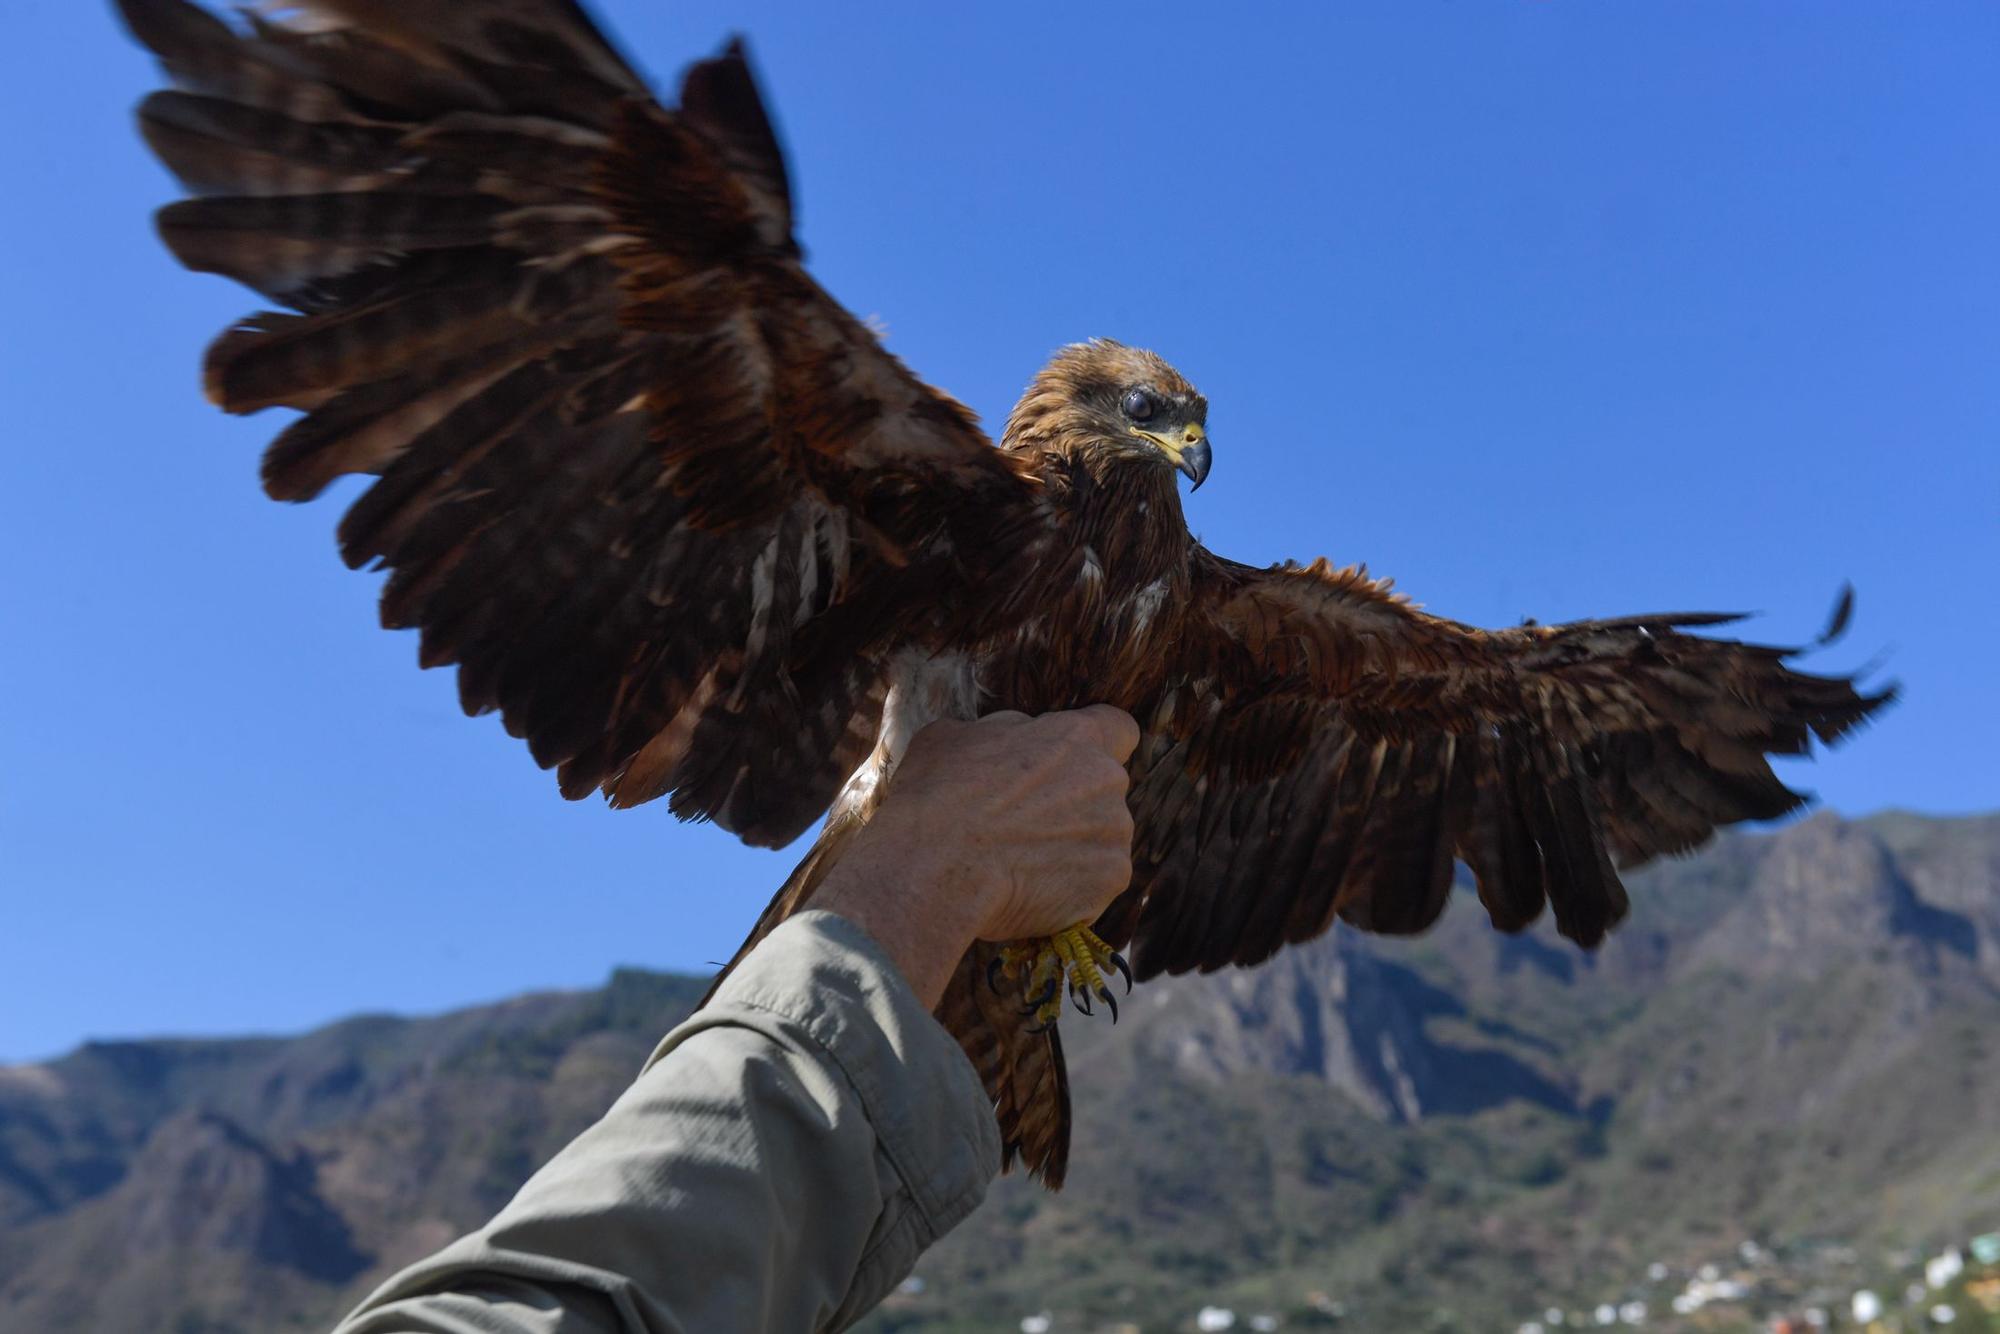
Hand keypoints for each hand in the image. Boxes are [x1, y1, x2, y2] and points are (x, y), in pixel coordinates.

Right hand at [812, 705, 1139, 1007]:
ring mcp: (1114, 835)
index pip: (1119, 728)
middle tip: (1025, 825)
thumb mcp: (956, 736)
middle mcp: (1107, 780)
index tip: (1070, 763)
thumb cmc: (937, 795)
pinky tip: (1028, 894)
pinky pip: (1094, 884)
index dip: (1098, 745)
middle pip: (1104, 789)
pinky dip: (1069, 891)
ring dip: (1072, 849)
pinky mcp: (1109, 883)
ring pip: (1100, 839)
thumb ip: (1004, 733)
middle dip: (1074, 803)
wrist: (937, 867)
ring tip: (1019, 865)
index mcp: (1076, 736)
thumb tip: (1014, 740)